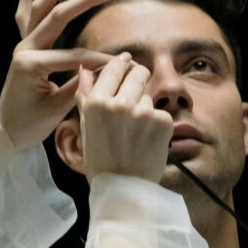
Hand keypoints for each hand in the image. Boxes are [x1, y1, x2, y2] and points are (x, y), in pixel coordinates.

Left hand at [0, 0, 124, 150]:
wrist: (5, 131)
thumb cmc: (30, 124)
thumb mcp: (57, 110)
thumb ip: (80, 86)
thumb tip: (107, 69)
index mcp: (30, 64)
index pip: (73, 56)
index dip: (100, 60)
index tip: (125, 62)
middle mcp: (23, 48)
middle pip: (57, 16)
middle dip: (87, 1)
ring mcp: (22, 44)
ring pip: (41, 7)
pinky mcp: (24, 45)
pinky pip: (24, 14)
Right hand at [76, 53, 176, 177]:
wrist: (123, 187)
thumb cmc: (100, 159)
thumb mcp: (86, 126)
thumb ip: (85, 95)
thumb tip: (84, 69)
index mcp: (97, 102)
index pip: (114, 67)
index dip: (122, 62)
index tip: (127, 61)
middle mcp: (120, 103)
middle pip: (138, 72)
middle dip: (139, 76)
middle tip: (137, 89)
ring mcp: (143, 112)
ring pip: (148, 94)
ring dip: (144, 105)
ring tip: (135, 129)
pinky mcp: (163, 122)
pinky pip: (160, 112)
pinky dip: (155, 123)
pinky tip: (146, 139)